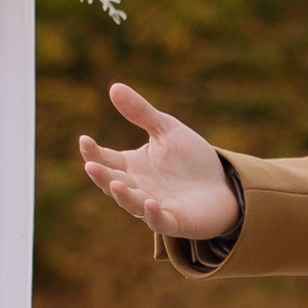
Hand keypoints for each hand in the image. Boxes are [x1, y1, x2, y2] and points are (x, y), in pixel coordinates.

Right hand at [78, 84, 240, 242]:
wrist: (222, 185)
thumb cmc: (190, 159)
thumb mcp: (166, 130)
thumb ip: (141, 113)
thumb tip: (114, 87)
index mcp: (132, 166)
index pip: (106, 159)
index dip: (93, 152)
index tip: (84, 140)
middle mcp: (138, 187)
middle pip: (113, 182)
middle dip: (101, 175)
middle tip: (91, 165)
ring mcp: (154, 205)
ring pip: (131, 203)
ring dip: (122, 195)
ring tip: (115, 183)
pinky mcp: (174, 220)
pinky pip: (159, 220)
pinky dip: (153, 213)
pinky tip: (151, 203)